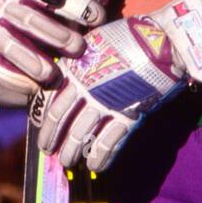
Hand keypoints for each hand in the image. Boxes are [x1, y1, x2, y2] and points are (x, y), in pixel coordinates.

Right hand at [0, 0, 105, 106]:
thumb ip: (77, 1)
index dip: (77, 6)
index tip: (97, 17)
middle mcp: (9, 8)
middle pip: (29, 19)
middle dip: (55, 34)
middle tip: (77, 47)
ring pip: (10, 45)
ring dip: (31, 60)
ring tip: (51, 75)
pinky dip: (13, 80)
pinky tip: (31, 89)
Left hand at [36, 0, 201, 171]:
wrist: (162, 41)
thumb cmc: (129, 36)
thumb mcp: (95, 41)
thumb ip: (79, 59)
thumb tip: (67, 72)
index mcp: (75, 69)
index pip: (49, 98)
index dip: (42, 117)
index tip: (39, 127)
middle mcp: (86, 88)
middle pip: (59, 119)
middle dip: (50, 137)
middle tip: (46, 149)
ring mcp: (106, 103)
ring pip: (80, 135)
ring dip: (71, 151)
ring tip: (66, 162)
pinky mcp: (127, 116)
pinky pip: (108, 142)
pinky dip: (99, 157)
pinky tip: (94, 166)